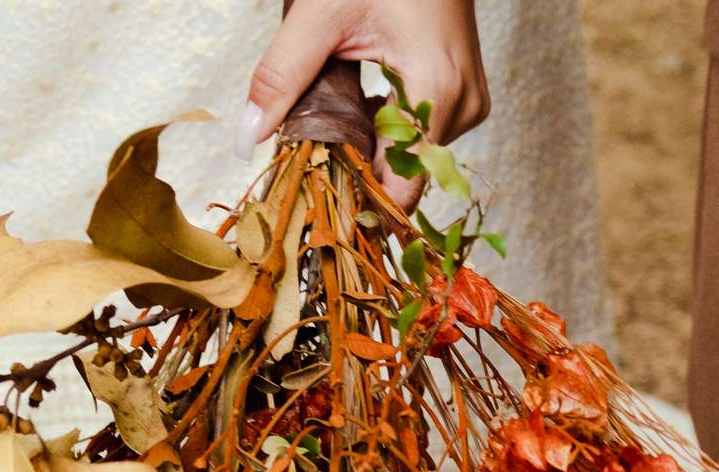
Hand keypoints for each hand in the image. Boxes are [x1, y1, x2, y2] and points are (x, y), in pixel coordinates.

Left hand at [238, 0, 488, 209]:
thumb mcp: (321, 16)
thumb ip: (281, 76)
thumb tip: (248, 136)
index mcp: (435, 91)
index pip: (402, 187)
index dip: (358, 202)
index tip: (318, 207)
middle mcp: (462, 107)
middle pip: (403, 173)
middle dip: (355, 167)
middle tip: (311, 150)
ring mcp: (470, 104)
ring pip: (412, 157)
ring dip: (371, 147)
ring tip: (336, 117)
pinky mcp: (466, 98)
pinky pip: (423, 135)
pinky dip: (389, 129)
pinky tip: (363, 106)